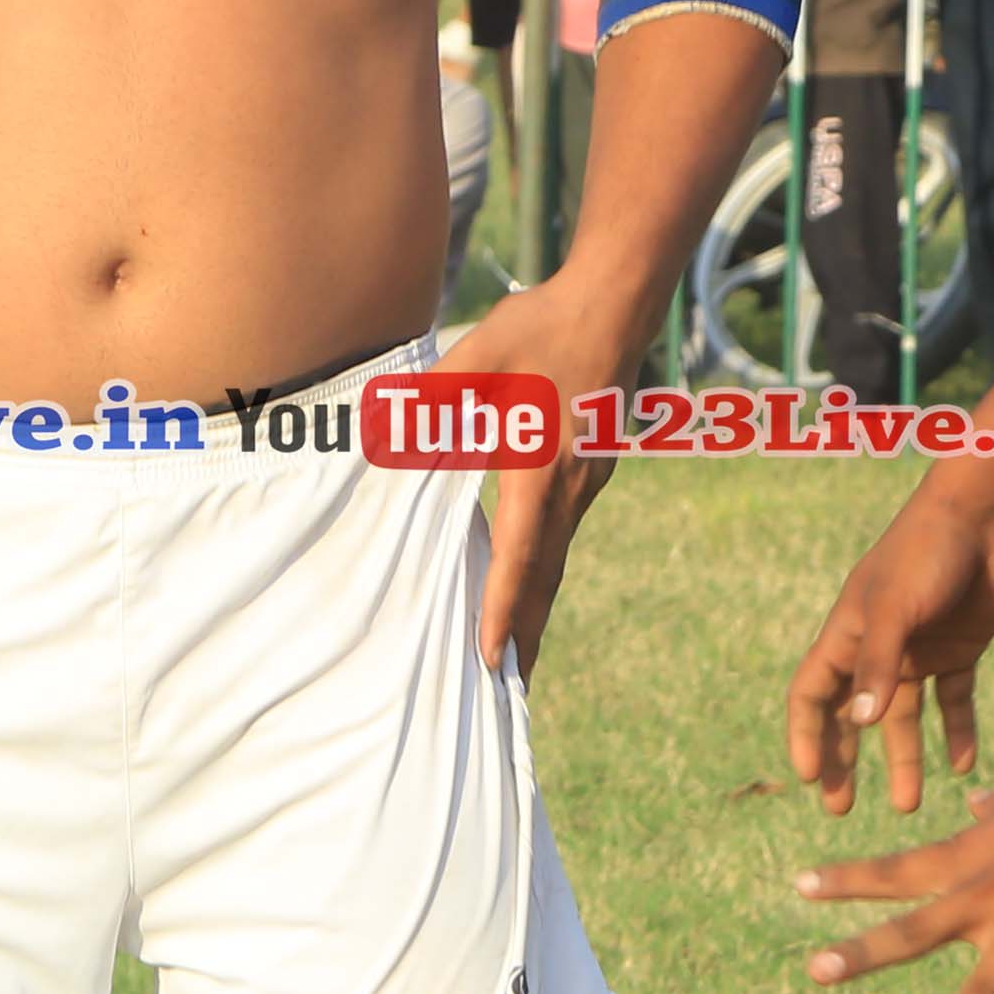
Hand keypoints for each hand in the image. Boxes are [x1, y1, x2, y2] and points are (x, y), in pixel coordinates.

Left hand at [431, 268, 641, 676]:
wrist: (614, 303)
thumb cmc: (541, 327)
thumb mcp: (474, 358)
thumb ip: (429, 400)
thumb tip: (379, 432)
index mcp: (538, 468)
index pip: (518, 555)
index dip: (500, 609)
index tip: (491, 659)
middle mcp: (570, 486)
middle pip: (545, 577)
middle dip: (526, 635)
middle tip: (513, 690)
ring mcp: (588, 480)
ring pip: (557, 557)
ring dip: (536, 606)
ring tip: (519, 652)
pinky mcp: (592, 468)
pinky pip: (563, 533)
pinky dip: (545, 569)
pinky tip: (529, 579)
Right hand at [783, 464, 993, 814]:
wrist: (985, 514)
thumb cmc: (929, 550)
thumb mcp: (897, 608)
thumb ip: (881, 664)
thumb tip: (862, 725)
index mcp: (849, 633)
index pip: (812, 693)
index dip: (806, 734)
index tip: (809, 777)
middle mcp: (879, 648)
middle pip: (851, 715)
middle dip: (843, 761)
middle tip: (840, 808)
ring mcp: (920, 651)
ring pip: (903, 719)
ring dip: (903, 760)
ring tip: (907, 805)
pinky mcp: (960, 650)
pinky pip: (953, 702)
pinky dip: (957, 732)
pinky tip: (964, 765)